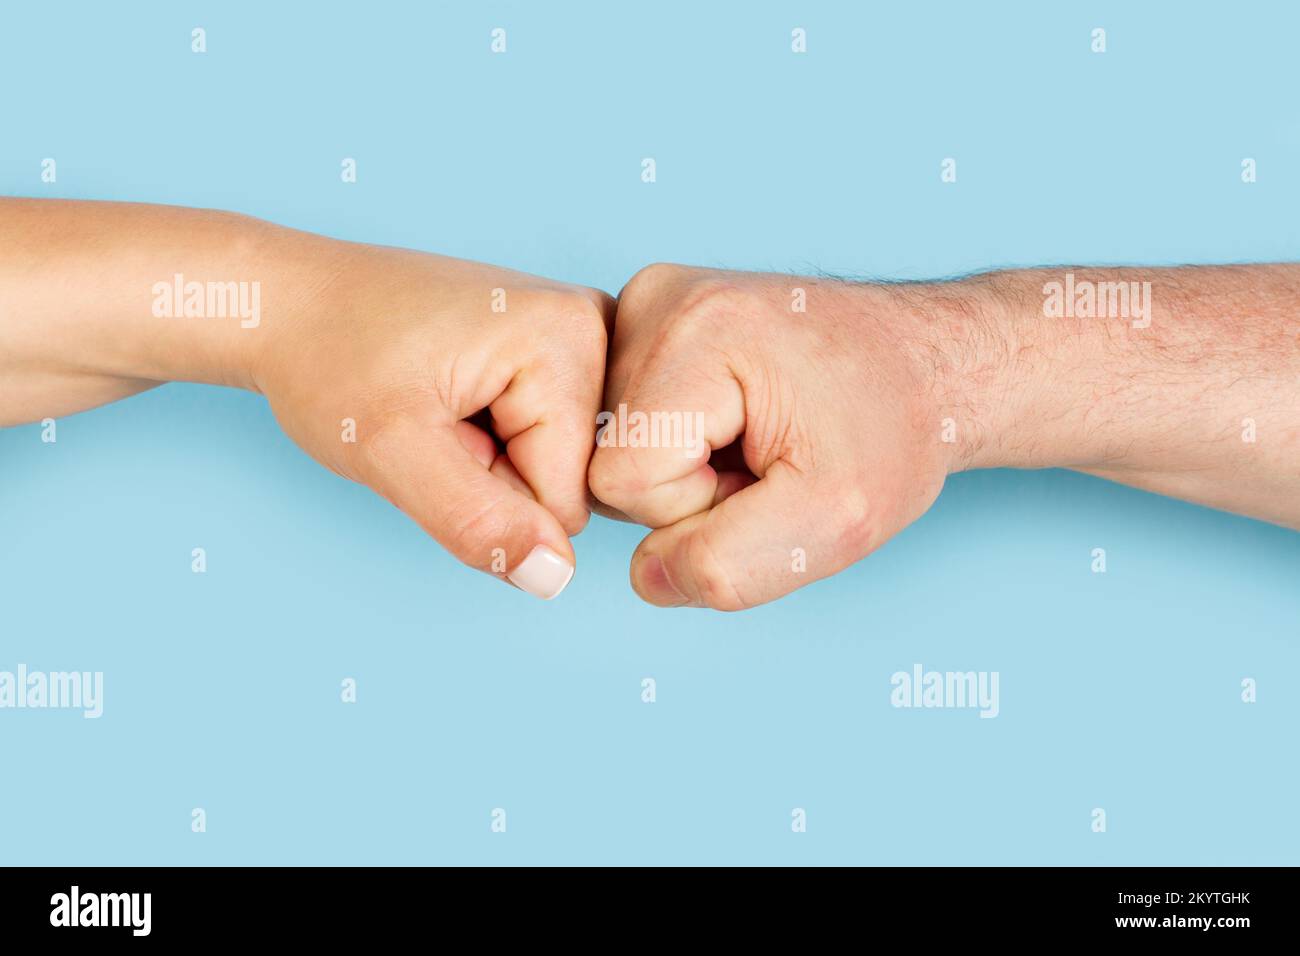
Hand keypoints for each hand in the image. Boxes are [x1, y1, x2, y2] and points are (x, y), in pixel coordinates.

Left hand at [255, 241, 612, 598]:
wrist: (291, 303)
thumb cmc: (330, 357)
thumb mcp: (389, 450)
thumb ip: (474, 519)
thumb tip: (555, 577)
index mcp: (573, 335)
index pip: (569, 499)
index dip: (490, 492)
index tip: (437, 433)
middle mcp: (595, 324)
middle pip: (577, 482)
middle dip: (499, 476)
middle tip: (436, 421)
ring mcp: (580, 332)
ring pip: (563, 468)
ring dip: (497, 460)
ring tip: (442, 406)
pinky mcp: (559, 346)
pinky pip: (551, 441)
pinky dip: (499, 439)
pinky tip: (458, 397)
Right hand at [588, 264, 956, 609]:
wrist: (926, 364)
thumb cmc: (892, 432)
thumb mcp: (834, 522)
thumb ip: (727, 565)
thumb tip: (646, 574)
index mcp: (697, 332)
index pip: (620, 481)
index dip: (694, 507)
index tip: (768, 473)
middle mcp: (657, 298)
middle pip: (607, 459)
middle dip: (687, 486)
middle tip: (768, 457)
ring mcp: (649, 299)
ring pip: (611, 443)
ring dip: (682, 466)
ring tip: (757, 437)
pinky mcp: (651, 313)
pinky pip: (624, 418)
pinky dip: (677, 439)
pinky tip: (736, 421)